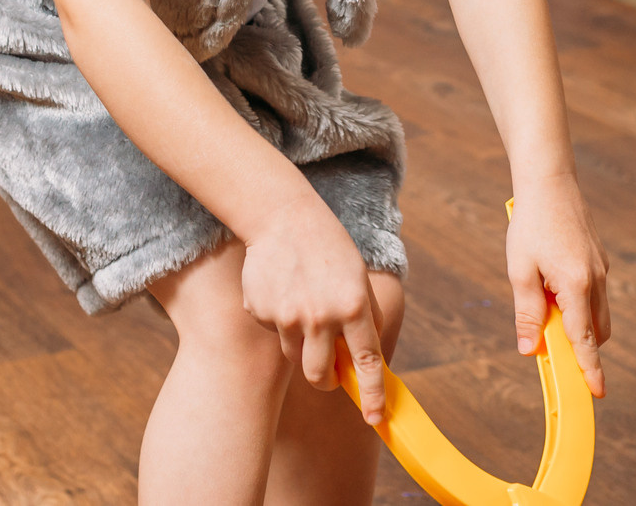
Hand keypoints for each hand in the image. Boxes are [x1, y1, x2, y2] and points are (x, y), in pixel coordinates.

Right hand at [241, 200, 392, 424]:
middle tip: (329, 371)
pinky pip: (273, 332)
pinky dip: (279, 319)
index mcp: (352, 306)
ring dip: (302, 343)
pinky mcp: (261, 312)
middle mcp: (321, 316)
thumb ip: (364, 316)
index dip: (372, 394)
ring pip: (295, 355)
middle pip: (320, 375)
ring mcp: (287, 316)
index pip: (367, 362)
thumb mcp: (358, 276)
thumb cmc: (328, 246)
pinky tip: (283, 289)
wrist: (283, 217)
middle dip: (326, 380)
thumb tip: (366, 356)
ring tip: (303, 304)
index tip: (375, 417)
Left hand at [507, 175, 610, 398]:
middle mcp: (596, 280)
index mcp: (576, 285)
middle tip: (552, 346)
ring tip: (545, 304)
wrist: (550, 181)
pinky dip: (579, 303)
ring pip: (598, 313)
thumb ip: (527, 312)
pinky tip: (552, 283)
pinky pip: (595, 293)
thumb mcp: (520, 270)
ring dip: (578, 323)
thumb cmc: (531, 224)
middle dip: (581, 347)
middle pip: (597, 331)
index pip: (584, 339)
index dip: (589, 369)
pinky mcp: (599, 260)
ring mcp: (601, 269)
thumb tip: (531, 348)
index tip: (597, 392)